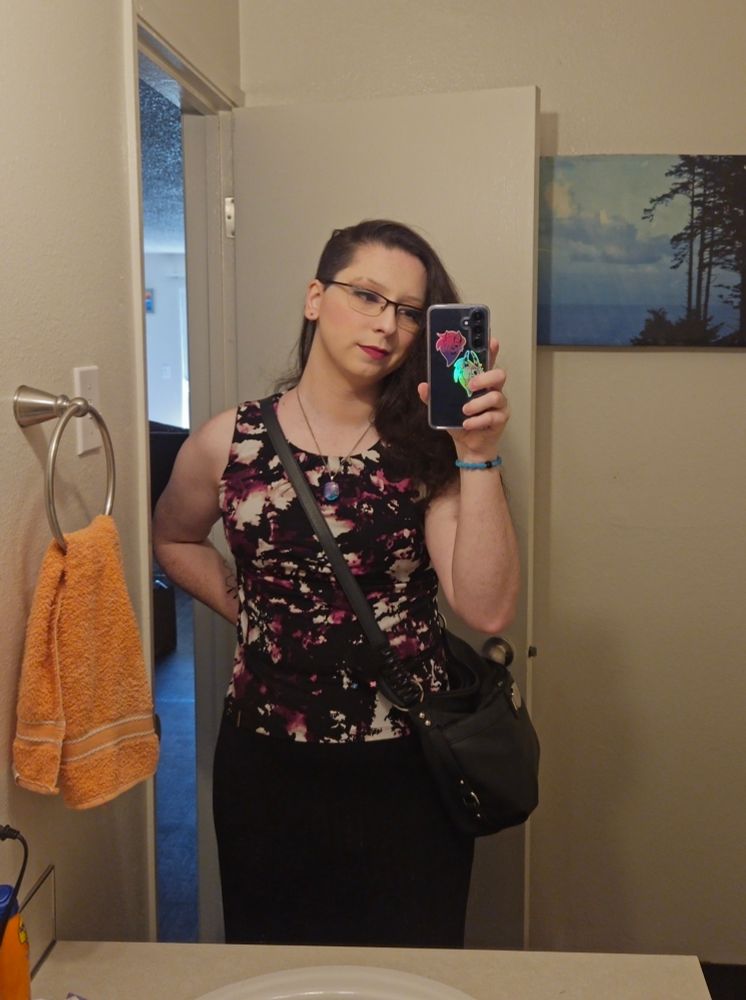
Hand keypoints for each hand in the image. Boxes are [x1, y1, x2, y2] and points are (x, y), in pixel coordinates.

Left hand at [417, 339, 508, 459]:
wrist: (468, 445)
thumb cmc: (460, 420)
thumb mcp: (443, 408)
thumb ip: (433, 396)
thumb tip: (423, 386)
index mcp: (480, 382)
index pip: (487, 362)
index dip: (491, 351)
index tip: (491, 342)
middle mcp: (493, 390)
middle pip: (499, 375)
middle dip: (485, 377)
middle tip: (470, 385)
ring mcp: (499, 405)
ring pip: (496, 396)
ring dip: (478, 403)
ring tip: (464, 410)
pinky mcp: (500, 419)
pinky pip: (493, 417)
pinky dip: (477, 420)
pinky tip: (467, 423)